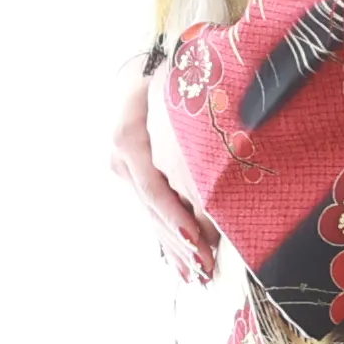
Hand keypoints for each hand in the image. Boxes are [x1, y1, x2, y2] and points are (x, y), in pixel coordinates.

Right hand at [114, 69, 220, 282]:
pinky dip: (168, 239)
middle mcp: (122, 159)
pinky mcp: (133, 176)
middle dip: (181, 244)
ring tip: (197, 277)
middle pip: (153, 210)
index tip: (200, 243)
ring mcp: (124, 170)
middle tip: (206, 271)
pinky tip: (180, 265)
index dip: (177, 219)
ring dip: (175, 249)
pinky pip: (151, 213)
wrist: (142, 65)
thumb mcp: (179, 90)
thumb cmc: (168, 71)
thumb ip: (195, 127)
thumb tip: (220, 170)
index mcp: (128, 140)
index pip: (154, 190)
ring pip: (152, 217)